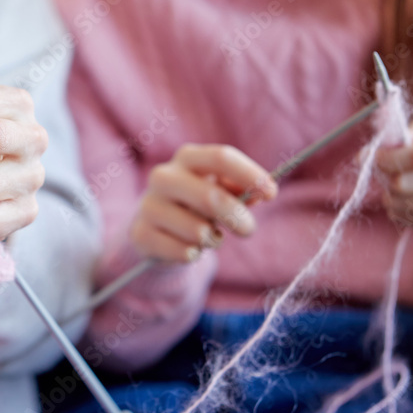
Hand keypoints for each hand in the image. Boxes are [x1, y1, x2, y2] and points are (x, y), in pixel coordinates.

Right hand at [131, 144, 277, 262]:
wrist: (153, 226)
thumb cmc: (196, 204)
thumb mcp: (219, 190)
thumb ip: (241, 189)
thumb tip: (261, 193)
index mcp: (187, 158)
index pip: (221, 157)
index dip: (250, 174)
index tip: (271, 194)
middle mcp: (163, 176)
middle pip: (211, 197)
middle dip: (237, 217)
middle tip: (248, 229)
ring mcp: (148, 206)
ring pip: (197, 231)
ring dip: (212, 240)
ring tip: (207, 237)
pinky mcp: (140, 234)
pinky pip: (182, 252)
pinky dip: (193, 255)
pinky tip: (188, 248)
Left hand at [376, 113, 412, 231]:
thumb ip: (397, 135)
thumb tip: (364, 156)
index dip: (386, 159)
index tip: (374, 157)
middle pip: (403, 185)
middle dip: (385, 178)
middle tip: (386, 172)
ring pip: (402, 205)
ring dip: (389, 196)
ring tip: (396, 185)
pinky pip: (410, 221)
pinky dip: (399, 211)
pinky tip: (406, 199)